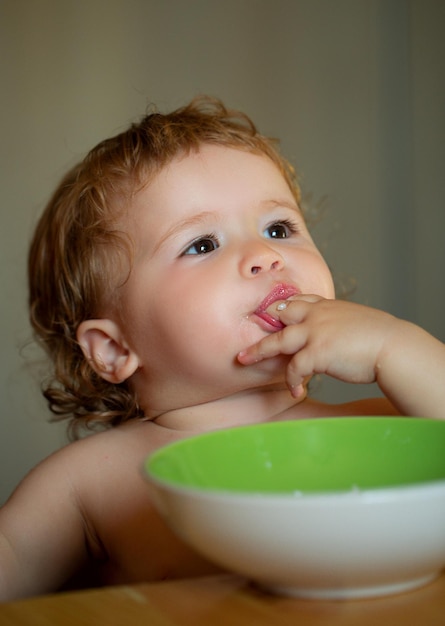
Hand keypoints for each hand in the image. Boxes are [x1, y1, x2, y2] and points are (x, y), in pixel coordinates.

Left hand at [238, 296, 398, 396]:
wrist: (393, 347)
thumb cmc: (382, 337)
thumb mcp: (357, 320)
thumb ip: (339, 323)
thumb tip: (338, 334)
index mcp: (328, 306)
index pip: (300, 300)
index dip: (284, 307)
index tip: (273, 313)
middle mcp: (318, 314)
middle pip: (281, 313)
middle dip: (262, 321)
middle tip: (249, 328)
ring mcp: (315, 332)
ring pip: (278, 340)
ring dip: (258, 351)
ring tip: (243, 360)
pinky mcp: (317, 352)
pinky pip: (294, 368)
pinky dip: (292, 381)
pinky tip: (297, 391)